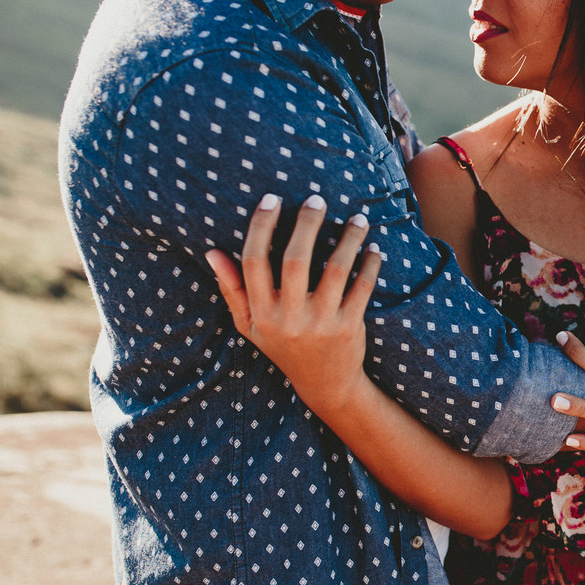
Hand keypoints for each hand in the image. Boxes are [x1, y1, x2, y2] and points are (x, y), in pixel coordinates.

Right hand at [204, 194, 380, 412]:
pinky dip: (370, 264)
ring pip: (336, 269)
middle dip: (307, 223)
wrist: (325, 385)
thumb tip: (212, 252)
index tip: (272, 199)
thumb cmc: (283, 347)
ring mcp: (322, 323)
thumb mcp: (251, 325)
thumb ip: (233, 290)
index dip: (261, 226)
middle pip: (296, 259)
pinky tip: (372, 248)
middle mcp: (290, 318)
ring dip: (349, 238)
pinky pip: (363, 287)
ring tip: (357, 218)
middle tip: (317, 199)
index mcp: (261, 314)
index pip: (254, 261)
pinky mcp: (350, 327)